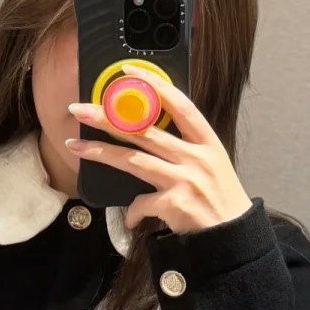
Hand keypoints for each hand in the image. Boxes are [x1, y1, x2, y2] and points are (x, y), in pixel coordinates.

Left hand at [66, 78, 252, 234]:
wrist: (234, 236)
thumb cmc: (220, 198)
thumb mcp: (212, 164)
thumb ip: (186, 147)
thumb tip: (147, 134)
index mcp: (207, 142)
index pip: (180, 105)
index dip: (155, 86)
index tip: (129, 73)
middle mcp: (196, 157)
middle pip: (145, 131)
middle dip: (108, 118)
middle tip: (81, 109)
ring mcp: (184, 180)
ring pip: (133, 160)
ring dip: (101, 153)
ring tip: (76, 147)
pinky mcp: (174, 204)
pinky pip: (140, 203)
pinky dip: (131, 211)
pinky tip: (130, 218)